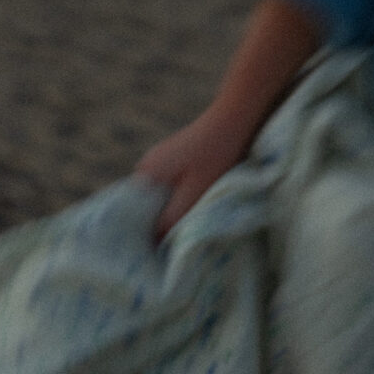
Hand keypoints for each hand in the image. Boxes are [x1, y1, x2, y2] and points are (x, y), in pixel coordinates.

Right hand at [136, 0, 324, 241]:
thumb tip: (155, 249)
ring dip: (177, 217)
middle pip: (148, 211)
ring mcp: (163, 163)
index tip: (154, 260)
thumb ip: (172, 223)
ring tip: (189, 235)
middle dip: (161, 230)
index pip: (133, 219)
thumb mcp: (194, 196)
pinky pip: (176, 191)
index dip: (144, 240)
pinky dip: (185, 203)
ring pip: (165, 202)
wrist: (240, 113)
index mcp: (144, 177)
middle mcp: (148, 169)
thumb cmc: (218, 155)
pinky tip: (200, 212)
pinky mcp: (181, 161)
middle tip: (175, 252)